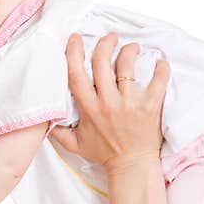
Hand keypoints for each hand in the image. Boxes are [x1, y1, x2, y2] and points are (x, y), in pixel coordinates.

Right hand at [49, 33, 169, 172]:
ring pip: (127, 65)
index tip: (76, 38)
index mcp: (88, 108)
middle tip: (110, 38)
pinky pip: (158, 80)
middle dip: (105, 43)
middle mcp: (107, 103)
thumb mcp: (74, 145)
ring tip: (131, 48)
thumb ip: (57, 131)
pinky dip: (161, 68)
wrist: (131, 166)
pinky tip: (159, 62)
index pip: (76, 73)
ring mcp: (130, 103)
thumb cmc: (104, 153)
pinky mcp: (150, 106)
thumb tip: (42, 116)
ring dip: (129, 50)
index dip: (73, 52)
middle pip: (102, 62)